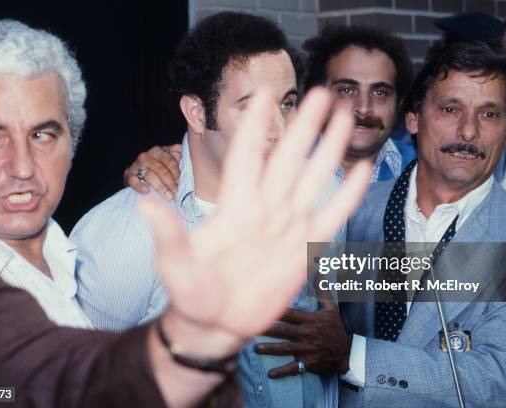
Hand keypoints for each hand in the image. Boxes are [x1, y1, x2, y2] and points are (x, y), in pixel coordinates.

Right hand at [124, 144, 181, 196]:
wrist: (138, 175)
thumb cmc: (158, 168)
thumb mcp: (168, 159)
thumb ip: (178, 155)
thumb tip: (190, 152)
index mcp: (158, 151)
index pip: (170, 162)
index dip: (177, 174)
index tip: (182, 185)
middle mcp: (146, 156)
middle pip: (161, 170)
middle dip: (170, 183)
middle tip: (176, 193)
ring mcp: (136, 165)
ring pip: (150, 176)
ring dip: (160, 187)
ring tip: (168, 196)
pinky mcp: (128, 175)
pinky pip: (133, 180)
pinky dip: (140, 186)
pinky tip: (147, 191)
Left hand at [138, 87, 371, 350]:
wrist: (215, 324)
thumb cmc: (191, 293)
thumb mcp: (174, 263)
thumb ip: (168, 233)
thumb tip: (144, 203)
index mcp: (234, 205)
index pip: (247, 155)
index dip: (254, 124)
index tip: (263, 92)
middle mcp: (264, 207)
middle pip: (288, 158)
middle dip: (304, 126)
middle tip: (322, 94)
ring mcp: (287, 225)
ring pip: (313, 178)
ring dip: (329, 149)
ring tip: (345, 119)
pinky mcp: (304, 248)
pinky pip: (331, 216)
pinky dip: (347, 195)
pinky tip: (361, 171)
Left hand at [255, 298, 351, 377]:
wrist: (347, 350)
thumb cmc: (336, 327)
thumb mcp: (331, 308)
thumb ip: (321, 290)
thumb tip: (318, 270)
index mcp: (310, 320)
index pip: (291, 314)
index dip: (278, 311)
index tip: (264, 307)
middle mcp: (307, 334)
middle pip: (285, 331)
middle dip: (270, 329)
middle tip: (253, 327)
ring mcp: (306, 349)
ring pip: (286, 349)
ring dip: (271, 349)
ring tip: (256, 348)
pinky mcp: (308, 362)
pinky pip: (294, 368)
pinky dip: (282, 372)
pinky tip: (270, 374)